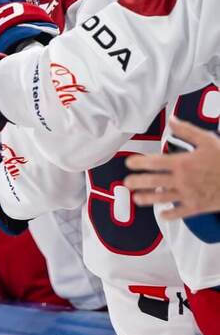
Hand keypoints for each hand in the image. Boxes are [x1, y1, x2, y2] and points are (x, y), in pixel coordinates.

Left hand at [125, 117, 219, 231]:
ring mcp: (188, 195)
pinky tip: (161, 213)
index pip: (153, 163)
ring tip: (137, 198)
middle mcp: (181, 180)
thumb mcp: (207, 140)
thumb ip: (186, 131)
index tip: (129, 163)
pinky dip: (168, 214)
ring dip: (146, 199)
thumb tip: (171, 120)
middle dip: (136, 182)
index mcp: (182, 163)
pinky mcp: (196, 207)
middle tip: (127, 182)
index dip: (138, 163)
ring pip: (161, 199)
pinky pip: (178, 213)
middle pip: (151, 182)